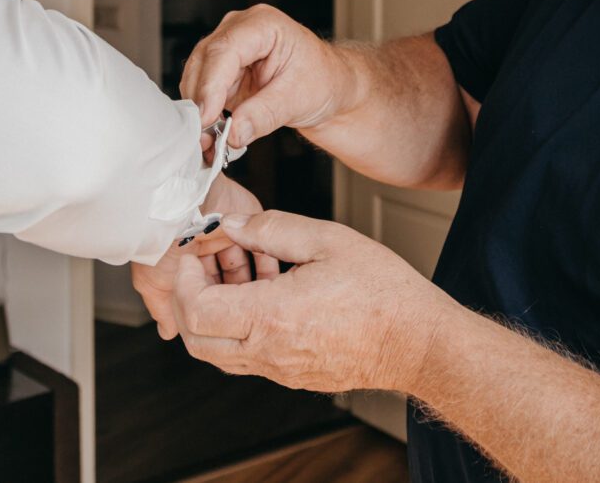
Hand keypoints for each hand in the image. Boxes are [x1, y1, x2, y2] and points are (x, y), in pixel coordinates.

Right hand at [131, 173, 279, 339]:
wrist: (177, 205)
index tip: (220, 320)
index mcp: (189, 263)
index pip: (207, 293)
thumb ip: (162, 307)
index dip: (214, 306)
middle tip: (241, 307)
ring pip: (247, 267)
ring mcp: (229, 235)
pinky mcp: (248, 222)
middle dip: (235, 294)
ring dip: (252, 280)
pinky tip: (266, 271)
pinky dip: (266, 260)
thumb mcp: (152, 281)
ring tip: (255, 293)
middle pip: (229, 281)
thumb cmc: (161, 239)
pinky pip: (263, 246)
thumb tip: (168, 332)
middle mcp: (210, 249)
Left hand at [169, 210, 458, 393]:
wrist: (417, 342)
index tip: (191, 255)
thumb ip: (272, 229)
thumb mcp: (327, 240)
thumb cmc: (382, 292)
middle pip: (196, 341)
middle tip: (202, 266)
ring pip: (219, 352)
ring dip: (215, 314)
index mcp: (271, 317)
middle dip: (187, 301)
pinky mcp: (292, 375)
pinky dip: (241, 327)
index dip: (183, 280)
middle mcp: (269, 351)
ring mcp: (280, 369)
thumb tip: (233, 224)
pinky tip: (268, 292)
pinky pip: (248, 356)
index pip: (196, 311)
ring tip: (242, 272)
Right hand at [181, 5, 350, 149]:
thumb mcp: (298, 99)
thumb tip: (233, 132)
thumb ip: (264, 115)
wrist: (330, 87)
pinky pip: (203, 89)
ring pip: (197, 76)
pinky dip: (204, 111)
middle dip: (201, 100)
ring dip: (200, 108)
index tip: (206, 116)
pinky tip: (214, 131)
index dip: (211, 85)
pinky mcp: (223, 70)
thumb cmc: (323, 80)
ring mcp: (228, 48)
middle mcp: (240, 30)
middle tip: (205, 136)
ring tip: (211, 139)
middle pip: (204, 61)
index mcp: (263, 24)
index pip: (224, 50)